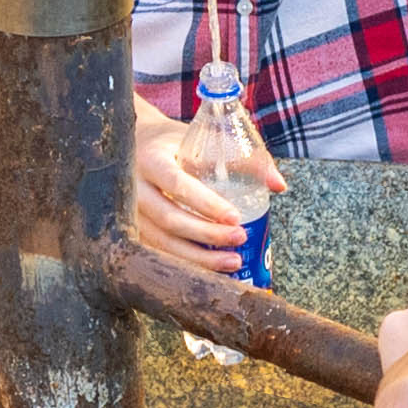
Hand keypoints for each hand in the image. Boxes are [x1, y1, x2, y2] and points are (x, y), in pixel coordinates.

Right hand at [127, 93, 280, 264]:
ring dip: (199, 258)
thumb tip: (278, 186)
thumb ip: (243, 157)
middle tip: (240, 238)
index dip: (206, 204)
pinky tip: (212, 269)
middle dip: (207, 235)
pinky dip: (186, 264)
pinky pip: (157, 253)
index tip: (235, 217)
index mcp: (151, 158)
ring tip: (234, 261)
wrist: (133, 146)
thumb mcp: (204, 138)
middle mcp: (133, 187)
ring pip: (162, 243)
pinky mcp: (132, 231)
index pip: (177, 184)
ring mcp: (129, 213)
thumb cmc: (176, 142)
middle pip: (169, 219)